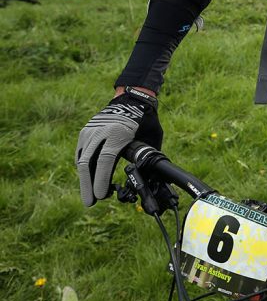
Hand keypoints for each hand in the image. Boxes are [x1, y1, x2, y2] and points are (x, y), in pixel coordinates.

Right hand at [76, 88, 161, 206]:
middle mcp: (101, 131)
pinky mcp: (86, 131)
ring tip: (89, 196)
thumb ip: (147, 155)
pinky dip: (84, 168)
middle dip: (88, 185)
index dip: (101, 180)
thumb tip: (151, 177)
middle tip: (90, 203)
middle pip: (88, 163)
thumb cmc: (146, 121)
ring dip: (84, 179)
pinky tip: (88, 180)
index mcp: (118, 133)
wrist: (132, 98)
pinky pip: (81, 153)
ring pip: (82, 159)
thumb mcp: (152, 137)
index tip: (100, 195)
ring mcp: (91, 131)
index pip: (105, 160)